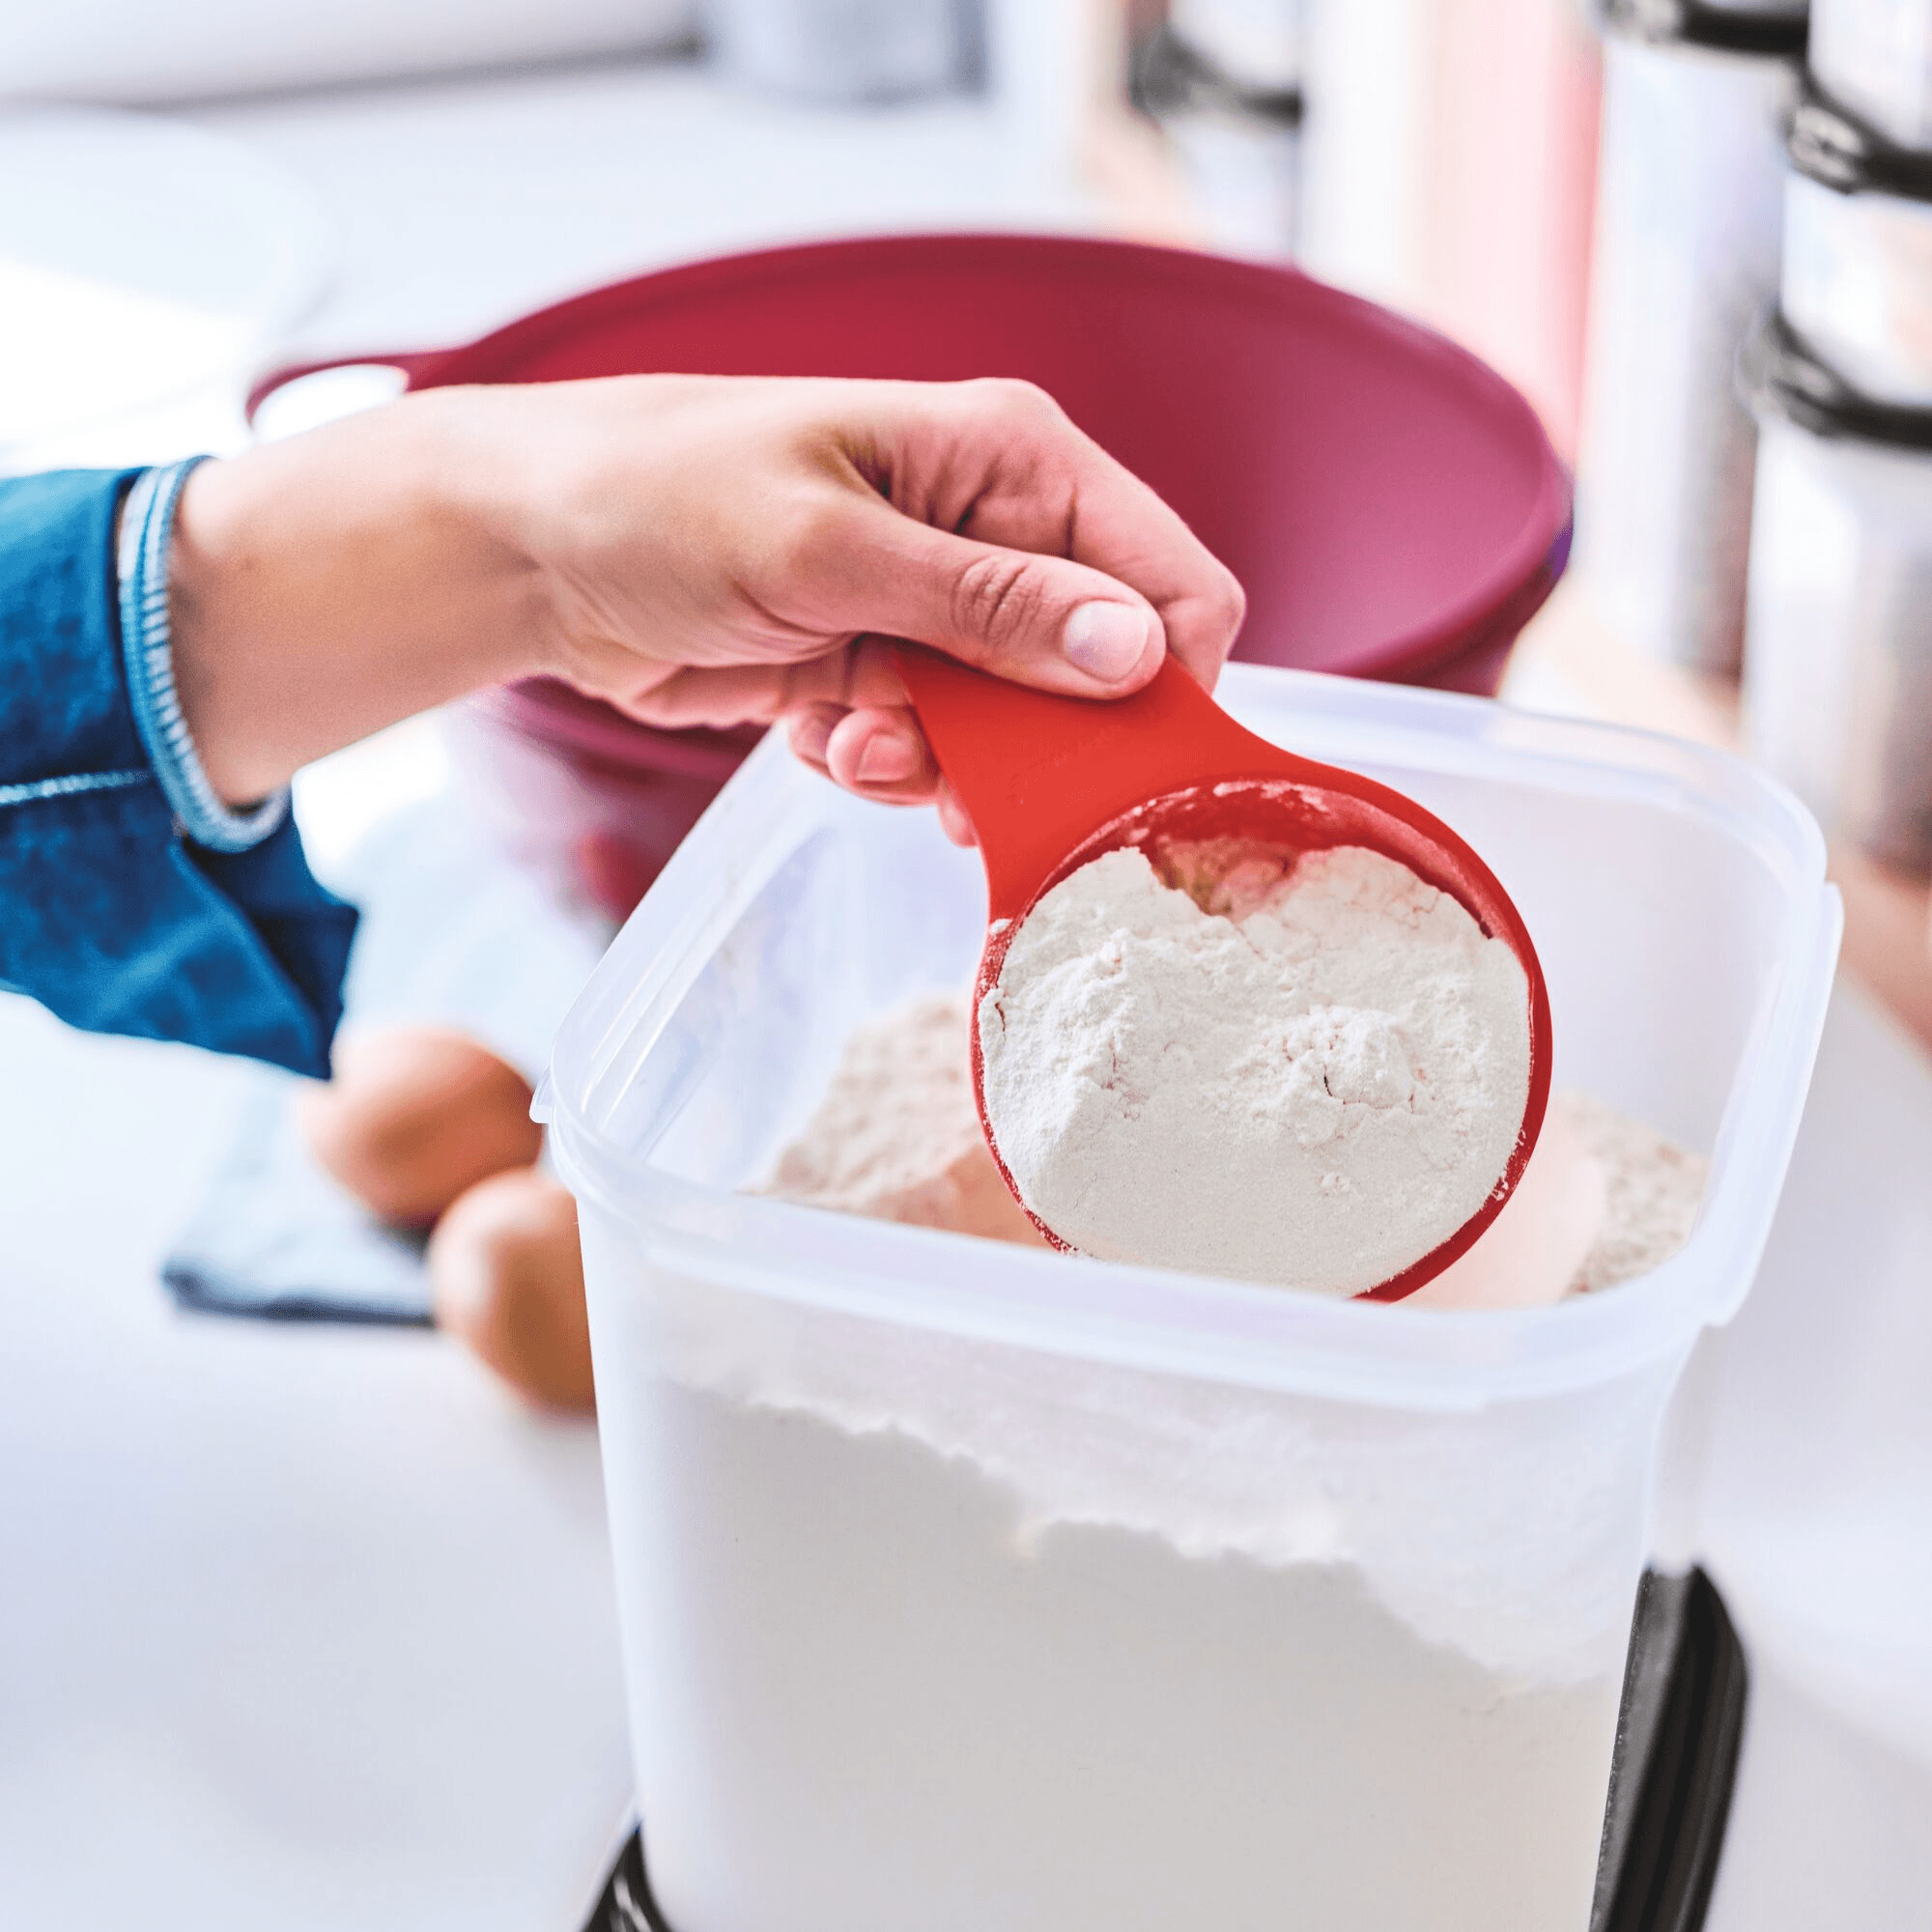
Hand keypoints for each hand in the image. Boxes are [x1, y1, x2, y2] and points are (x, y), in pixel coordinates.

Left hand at [498, 375, 1245, 841]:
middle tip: (948, 781)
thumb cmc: (662, 497)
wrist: (533, 549)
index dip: (1161, 687)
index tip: (1107, 771)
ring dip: (944, 766)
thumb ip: (986, 607)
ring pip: (1015, 733)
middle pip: (1097, 679)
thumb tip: (1133, 654)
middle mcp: (993, 534)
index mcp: (1011, 463)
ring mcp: (938, 608)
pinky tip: (814, 734)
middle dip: (1029, 746)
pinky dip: (886, 766)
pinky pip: (937, 752)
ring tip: (856, 744)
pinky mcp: (885, 669)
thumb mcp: (829, 550)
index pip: (1169, 584)